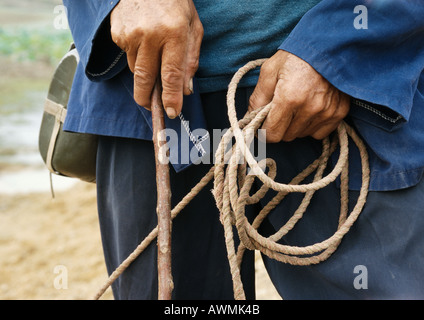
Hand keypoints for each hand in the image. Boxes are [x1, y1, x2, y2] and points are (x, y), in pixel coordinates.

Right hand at [110, 0, 202, 117]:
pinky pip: (127, 56)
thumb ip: (191, 59)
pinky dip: (136, 56)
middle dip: (148, 99)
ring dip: (145, 73)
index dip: (171, 98)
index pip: (171, 75)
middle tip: (154, 106)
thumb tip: (186, 89)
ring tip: (154, 55)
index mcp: (173, 32)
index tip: (172, 112)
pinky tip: (143, 40)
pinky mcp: (117, 33)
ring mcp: (130, 34)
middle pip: (145, 80)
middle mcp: (149, 35)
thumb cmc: (175, 2)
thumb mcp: (193, 27)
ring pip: (135, 70)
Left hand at [249, 50, 349, 142]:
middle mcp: (310, 108)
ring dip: (295, 126)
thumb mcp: (269, 71)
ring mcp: (326, 112)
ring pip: (301, 135)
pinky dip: (312, 126)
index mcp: (289, 98)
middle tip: (280, 110)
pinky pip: (319, 133)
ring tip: (297, 105)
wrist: (328, 44)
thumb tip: (248, 119)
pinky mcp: (339, 112)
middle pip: (286, 136)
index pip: (272, 134)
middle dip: (279, 126)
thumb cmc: (295, 56)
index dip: (264, 131)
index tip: (263, 124)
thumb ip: (257, 98)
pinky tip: (310, 110)